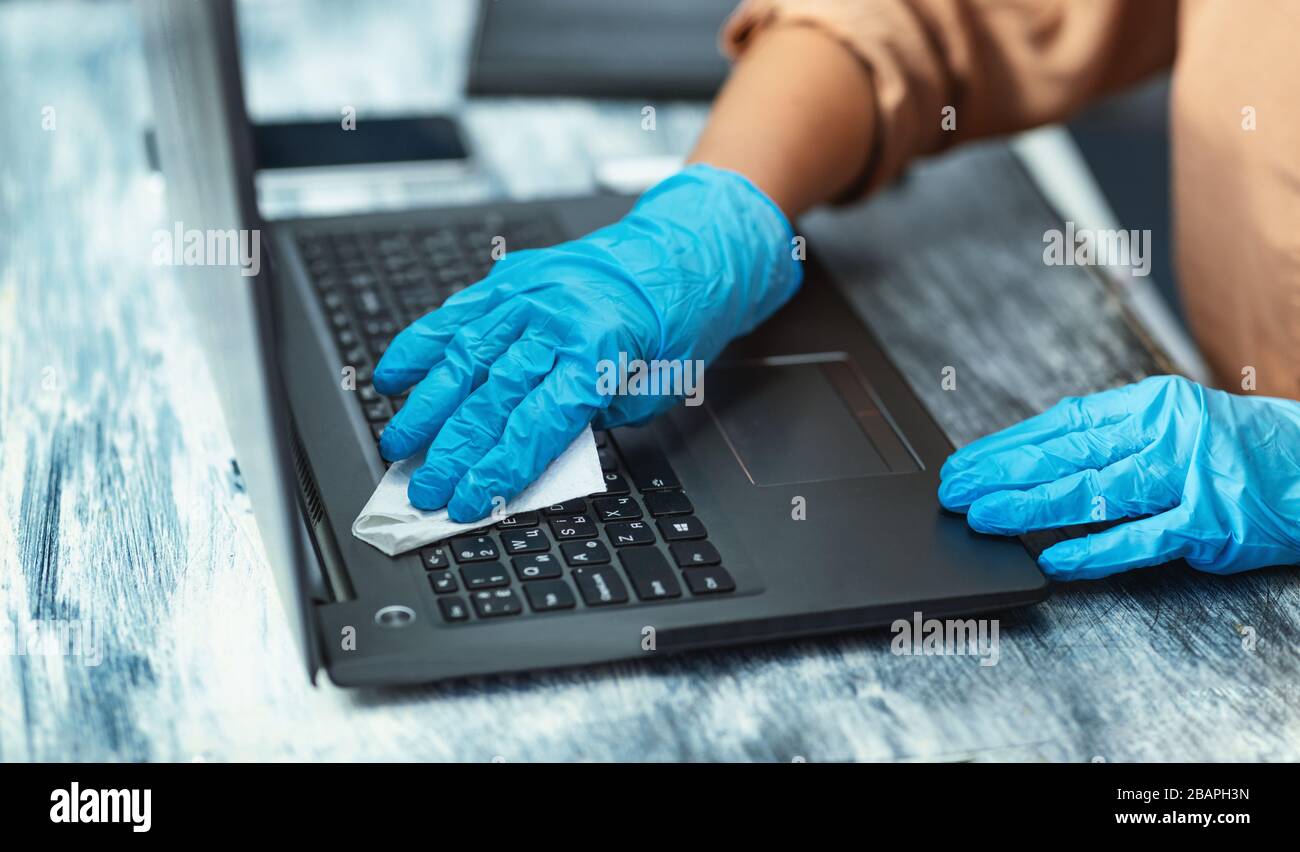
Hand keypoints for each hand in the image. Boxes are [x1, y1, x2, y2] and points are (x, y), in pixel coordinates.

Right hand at [372, 165, 801, 521]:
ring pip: (462, 358)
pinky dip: (420, 346)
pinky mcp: (511, 278)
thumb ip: (596, 419)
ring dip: (426, 408)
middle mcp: (555, 320)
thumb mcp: (657, 388)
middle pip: (490, 399)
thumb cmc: (675, 325)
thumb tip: (536, 447)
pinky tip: (394, 376)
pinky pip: (456, 314)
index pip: (533, 426)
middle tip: (423, 487)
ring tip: (399, 444)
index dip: (495, 470)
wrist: (682, 253)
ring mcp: (528, 294)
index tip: (466, 500)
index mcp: (598, 351)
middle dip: (452, 452)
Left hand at [938, 375, 1299, 579]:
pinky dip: (1092, 550)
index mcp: (1151, 405)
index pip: (1062, 423)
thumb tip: (1037, 461)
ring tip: (983, 516)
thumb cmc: (1239, 452)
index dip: (1008, 445)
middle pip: (1066, 453)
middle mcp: (1166, 434)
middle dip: (1002, 472)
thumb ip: (1114, 441)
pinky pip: (1140, 539)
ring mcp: (1189, 477)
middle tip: (955, 489)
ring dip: (1030, 506)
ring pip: (1093, 491)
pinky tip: (1052, 557)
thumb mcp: (1175, 426)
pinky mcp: (1211, 522)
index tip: (966, 462)